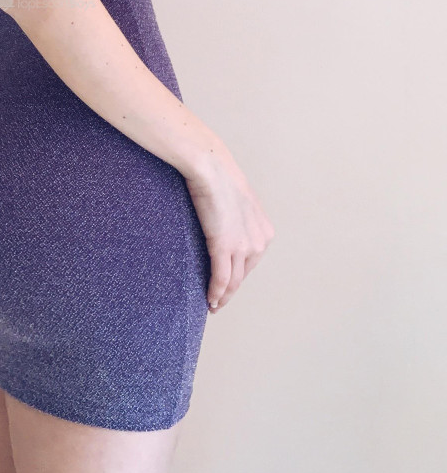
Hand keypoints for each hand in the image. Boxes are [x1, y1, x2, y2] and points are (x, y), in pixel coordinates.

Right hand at [185, 140, 274, 312]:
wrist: (210, 167)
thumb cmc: (219, 177)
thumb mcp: (238, 201)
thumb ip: (236, 219)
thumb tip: (225, 225)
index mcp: (264, 231)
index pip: (251, 262)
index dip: (238, 276)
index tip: (228, 285)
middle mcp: (258, 242)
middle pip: (243, 275)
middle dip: (231, 291)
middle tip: (218, 301)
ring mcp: (242, 246)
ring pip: (233, 282)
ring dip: (223, 297)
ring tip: (213, 305)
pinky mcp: (224, 247)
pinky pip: (221, 278)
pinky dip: (216, 292)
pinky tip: (210, 300)